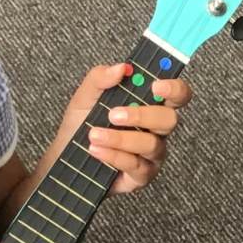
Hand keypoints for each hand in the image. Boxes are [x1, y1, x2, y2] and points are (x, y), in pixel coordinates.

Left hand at [58, 62, 190, 194]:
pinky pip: (136, 165)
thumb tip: (121, 68)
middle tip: (113, 114)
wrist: (65, 155)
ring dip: (120, 139)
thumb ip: (101, 78)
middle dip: (142, 115)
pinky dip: (114, 155)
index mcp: (149, 104)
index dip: (174, 88)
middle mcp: (156, 128)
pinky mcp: (142, 175)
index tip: (156, 85)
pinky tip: (96, 150)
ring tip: (94, 135)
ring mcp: (152, 153)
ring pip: (151, 144)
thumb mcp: (85, 96)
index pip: (177, 94)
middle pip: (169, 119)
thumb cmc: (81, 124)